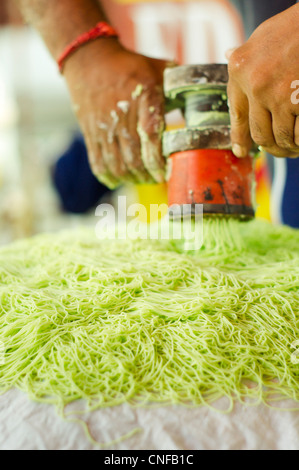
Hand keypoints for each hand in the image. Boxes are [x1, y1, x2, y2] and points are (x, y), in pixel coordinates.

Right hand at [64, 39, 170, 187]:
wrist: (90, 58)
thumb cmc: (132, 67)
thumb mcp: (160, 69)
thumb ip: (182, 87)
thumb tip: (207, 102)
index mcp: (144, 95)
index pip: (150, 134)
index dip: (157, 158)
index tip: (166, 172)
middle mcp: (122, 112)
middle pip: (133, 156)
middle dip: (147, 175)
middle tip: (157, 180)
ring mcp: (103, 125)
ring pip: (116, 163)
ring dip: (131, 178)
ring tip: (142, 180)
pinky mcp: (90, 132)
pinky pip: (97, 161)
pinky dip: (107, 176)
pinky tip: (117, 181)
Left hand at [227, 4, 298, 158]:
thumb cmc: (292, 28)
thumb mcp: (259, 37)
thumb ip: (245, 55)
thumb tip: (228, 53)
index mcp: (240, 69)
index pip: (237, 114)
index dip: (239, 137)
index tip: (240, 151)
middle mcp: (255, 85)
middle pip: (260, 134)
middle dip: (273, 147)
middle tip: (282, 149)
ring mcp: (278, 95)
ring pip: (282, 137)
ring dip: (290, 146)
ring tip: (295, 145)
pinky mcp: (298, 101)